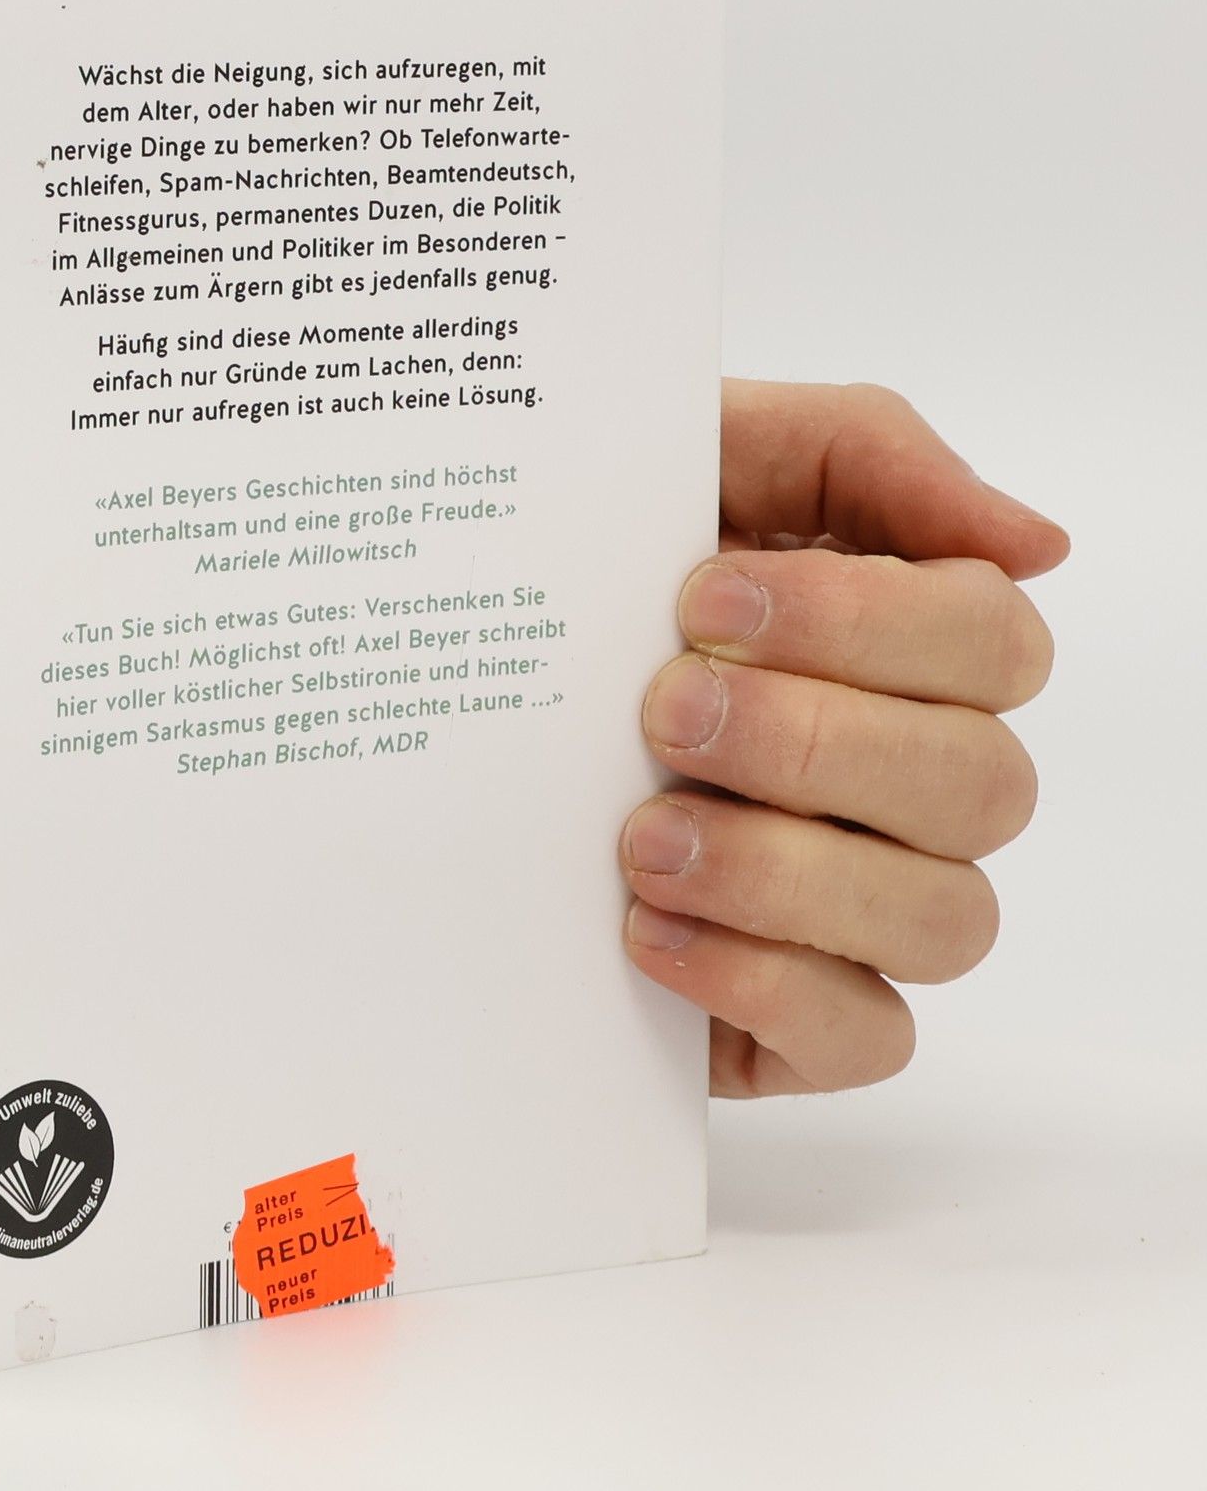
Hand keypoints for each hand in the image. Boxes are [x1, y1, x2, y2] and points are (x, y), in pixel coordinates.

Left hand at [622, 381, 1069, 1096]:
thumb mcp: (701, 460)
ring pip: (947, 918)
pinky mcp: (802, 1014)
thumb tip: (1034, 542)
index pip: (994, 643)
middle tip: (661, 714)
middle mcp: (915, 782)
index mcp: (910, 650)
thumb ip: (864, 455)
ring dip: (785, 870)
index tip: (703, 601)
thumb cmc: (597, 567)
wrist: (458, 682)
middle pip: (982, 784)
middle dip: (812, 743)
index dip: (864, 625)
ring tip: (638, 836)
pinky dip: (763, 983)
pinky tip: (647, 929)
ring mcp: (869, 904)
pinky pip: (865, 1035)